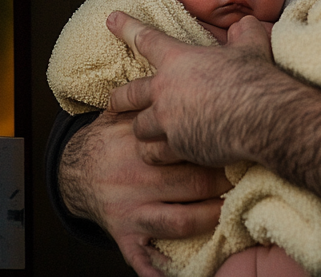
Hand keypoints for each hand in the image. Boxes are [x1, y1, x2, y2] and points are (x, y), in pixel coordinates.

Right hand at [59, 108, 231, 276]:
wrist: (73, 171)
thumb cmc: (112, 138)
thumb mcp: (125, 113)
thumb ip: (150, 99)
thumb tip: (179, 64)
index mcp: (139, 145)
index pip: (186, 146)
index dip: (217, 147)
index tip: (241, 146)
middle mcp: (136, 178)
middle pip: (191, 184)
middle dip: (223, 183)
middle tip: (248, 178)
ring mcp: (130, 210)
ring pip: (178, 220)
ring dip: (208, 218)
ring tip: (231, 212)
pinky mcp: (123, 235)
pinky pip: (142, 257)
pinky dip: (157, 269)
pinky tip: (178, 274)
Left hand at [107, 11, 283, 166]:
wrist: (262, 118)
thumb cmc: (255, 79)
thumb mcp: (252, 47)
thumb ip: (244, 32)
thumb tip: (246, 23)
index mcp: (179, 61)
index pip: (147, 39)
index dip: (127, 27)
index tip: (111, 19)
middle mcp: (166, 91)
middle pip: (130, 93)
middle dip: (119, 98)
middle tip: (112, 101)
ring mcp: (169, 122)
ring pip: (139, 128)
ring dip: (142, 130)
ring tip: (145, 133)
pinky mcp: (177, 148)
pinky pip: (155, 155)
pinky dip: (157, 155)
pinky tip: (161, 156)